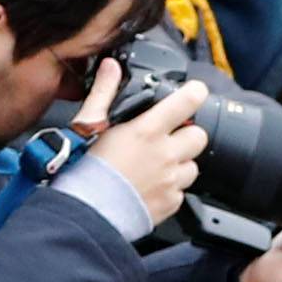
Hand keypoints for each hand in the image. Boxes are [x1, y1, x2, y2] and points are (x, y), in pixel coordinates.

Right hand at [90, 78, 208, 222]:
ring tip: (156, 169)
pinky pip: (180, 193)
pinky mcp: (169, 204)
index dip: (194, 94)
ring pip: (192, 167)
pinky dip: (169, 191)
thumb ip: (104, 93)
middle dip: (186, 136)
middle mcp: (165, 154)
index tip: (192, 94)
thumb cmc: (83, 171)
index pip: (188, 101)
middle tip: (166, 140)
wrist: (85, 214)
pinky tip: (149, 189)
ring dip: (179, 165)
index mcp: (148, 130)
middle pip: (198, 136)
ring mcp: (170, 181)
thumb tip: (110, 68)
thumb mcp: (89, 125)